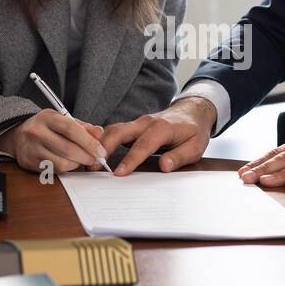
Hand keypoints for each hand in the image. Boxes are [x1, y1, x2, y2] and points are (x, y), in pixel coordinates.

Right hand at [0, 109, 107, 173]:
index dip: (89, 142)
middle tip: (95, 158)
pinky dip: (67, 168)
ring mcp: (31, 148)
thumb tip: (99, 133)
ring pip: (62, 163)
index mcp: (47, 117)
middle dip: (86, 156)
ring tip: (82, 160)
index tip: (100, 150)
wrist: (19, 134)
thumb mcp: (63, 120)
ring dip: (77, 164)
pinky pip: (54, 170)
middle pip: (68, 149)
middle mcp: (36, 132)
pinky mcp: (29, 162)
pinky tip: (70, 163)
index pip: (71, 129)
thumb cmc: (46, 126)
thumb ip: (83, 127)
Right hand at [99, 97, 216, 174]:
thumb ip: (179, 156)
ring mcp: (137, 123)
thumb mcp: (195, 146)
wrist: (192, 112)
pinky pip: (114, 132)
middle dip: (104, 147)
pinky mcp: (132, 127)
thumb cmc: (194, 131)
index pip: (143, 145)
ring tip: (89, 163)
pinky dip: (102, 141)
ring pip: (113, 130)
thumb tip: (164, 166)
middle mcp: (145, 123)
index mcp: (162, 128)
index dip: (130, 160)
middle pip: (119, 131)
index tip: (119, 173)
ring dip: (99, 144)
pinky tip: (94, 154)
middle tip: (93, 166)